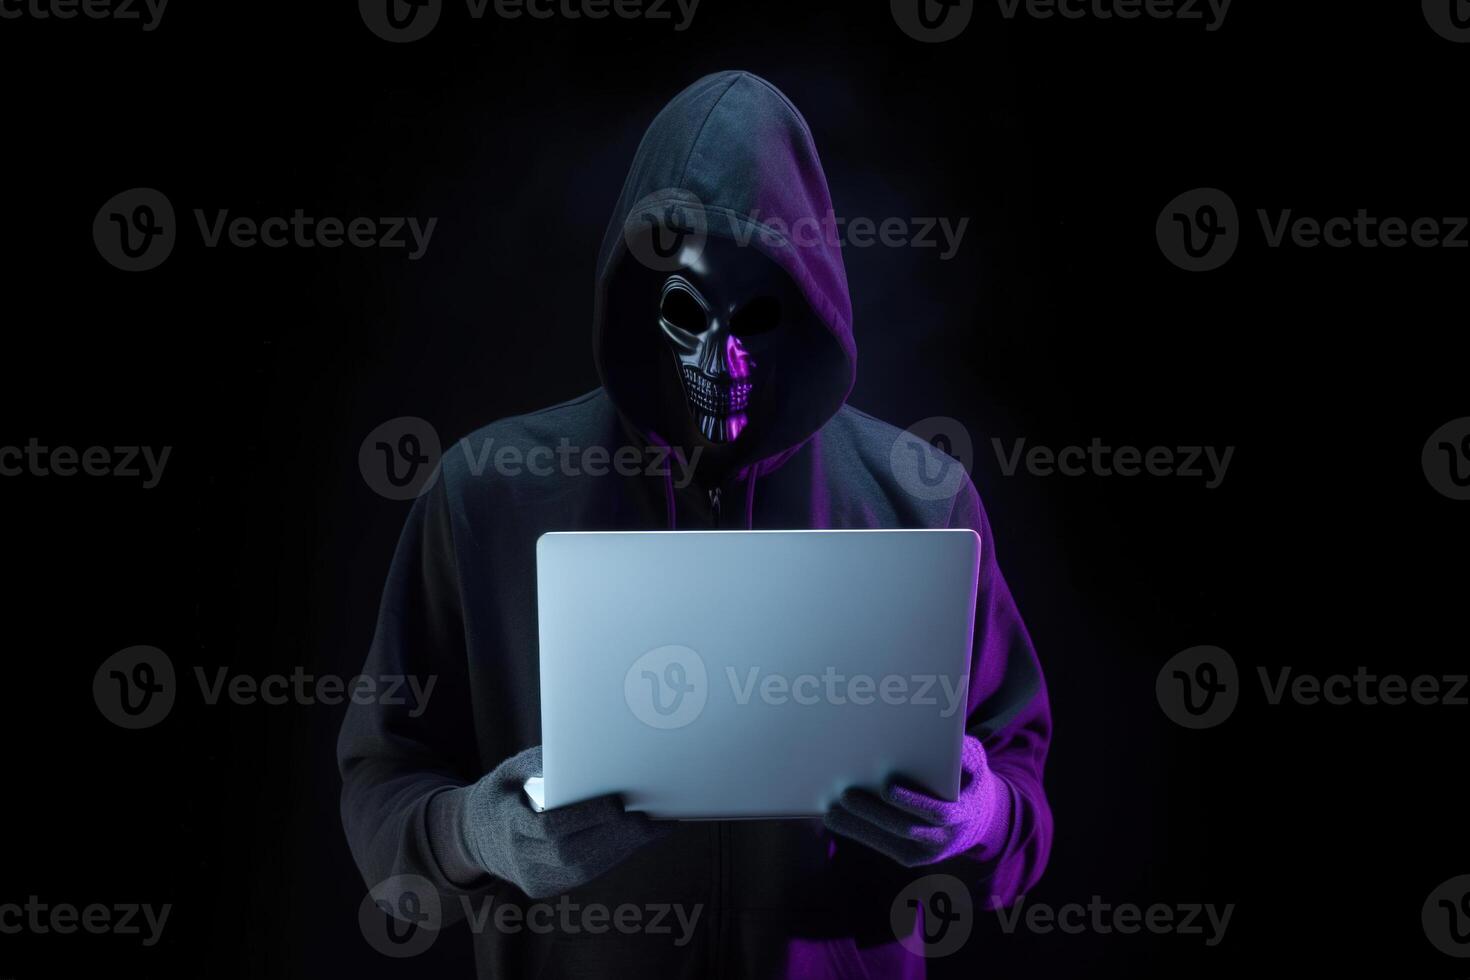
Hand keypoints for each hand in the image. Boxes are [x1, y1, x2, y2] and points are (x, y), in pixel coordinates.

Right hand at [463, 745, 669, 898]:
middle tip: (650, 818)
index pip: (549, 829)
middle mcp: (519, 858)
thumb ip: (542, 762)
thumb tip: (585, 749)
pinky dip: (611, 857)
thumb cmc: (502, 793)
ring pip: (583, 870)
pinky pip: (582, 876)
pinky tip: (634, 840)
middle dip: (615, 836)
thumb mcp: (511, 770)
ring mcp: (531, 878)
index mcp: (508, 824)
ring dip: (621, 849)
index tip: (616, 804)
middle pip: (573, 854)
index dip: (584, 818)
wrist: (472, 835)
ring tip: (652, 828)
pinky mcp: (544, 888)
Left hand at [823, 736, 1008, 866]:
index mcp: (964, 812)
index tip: (887, 786)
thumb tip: (937, 738)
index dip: (912, 801)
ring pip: (890, 841)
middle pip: (906, 828)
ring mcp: (929, 850)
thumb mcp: (973, 760)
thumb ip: (961, 751)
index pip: (938, 811)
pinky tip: (836, 819)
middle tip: (845, 795)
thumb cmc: (967, 776)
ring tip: (831, 811)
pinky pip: (883, 846)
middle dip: (874, 813)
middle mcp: (947, 837)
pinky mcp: (912, 855)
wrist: (979, 816)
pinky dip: (858, 832)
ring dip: (858, 826)